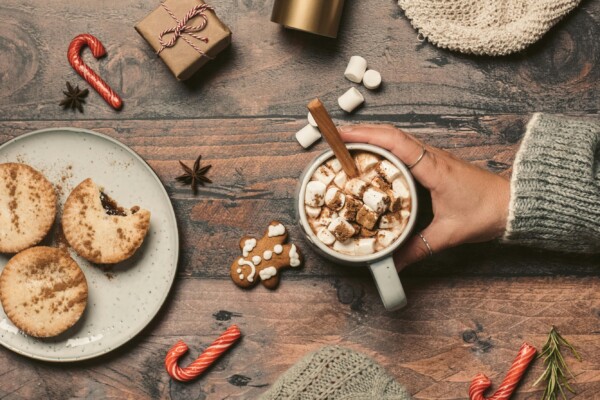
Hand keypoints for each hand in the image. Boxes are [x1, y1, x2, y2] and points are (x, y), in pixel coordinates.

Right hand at [339, 124, 509, 270]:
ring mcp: (432, 157)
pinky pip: (403, 148)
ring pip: (396, 138)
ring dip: (371, 137)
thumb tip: (392, 264)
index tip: (342, 135)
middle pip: (390, 134)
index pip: (396, 142)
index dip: (367, 135)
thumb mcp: (448, 233)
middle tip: (333, 138)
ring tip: (345, 145)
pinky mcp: (433, 163)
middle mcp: (431, 156)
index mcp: (433, 167)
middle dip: (360, 132)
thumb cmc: (486, 212)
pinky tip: (372, 157)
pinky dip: (383, 147)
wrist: (514, 203)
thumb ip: (418, 249)